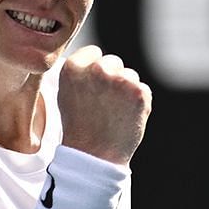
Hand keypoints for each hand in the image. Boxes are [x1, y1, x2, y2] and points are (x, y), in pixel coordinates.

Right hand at [58, 44, 151, 165]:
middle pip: (113, 62)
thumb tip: (93, 55)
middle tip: (104, 104)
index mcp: (73, 68)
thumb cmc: (80, 126)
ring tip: (113, 112)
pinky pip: (142, 89)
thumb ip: (79, 72)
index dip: (95, 71)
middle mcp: (97, 70)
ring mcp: (120, 81)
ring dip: (126, 90)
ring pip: (130, 75)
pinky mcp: (139, 92)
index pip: (94, 52)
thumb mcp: (66, 94)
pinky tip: (126, 116)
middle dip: (112, 78)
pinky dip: (138, 102)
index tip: (93, 88)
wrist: (96, 155)